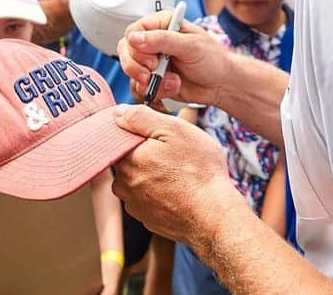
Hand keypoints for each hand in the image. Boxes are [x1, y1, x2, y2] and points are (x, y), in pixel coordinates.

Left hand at [110, 104, 247, 246]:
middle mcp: (124, 184)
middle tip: (173, 153)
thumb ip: (141, 118)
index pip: (119, 140)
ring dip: (152, 174)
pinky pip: (147, 199)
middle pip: (128, 160)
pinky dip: (159, 193)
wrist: (213, 215)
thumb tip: (118, 113)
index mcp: (127, 159)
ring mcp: (135, 205)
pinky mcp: (147, 219)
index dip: (139, 134)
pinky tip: (179, 189)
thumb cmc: (198, 170)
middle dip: (146, 154)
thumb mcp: (174, 130)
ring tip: (179, 173)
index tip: (158, 135)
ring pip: (137, 180)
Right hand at [117, 12, 233, 107]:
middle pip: (126, 51)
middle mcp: (153, 41)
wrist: (221, 85)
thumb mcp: (190, 46)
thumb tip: (133, 38)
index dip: (137, 47)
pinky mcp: (153, 79)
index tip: (153, 60)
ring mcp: (151, 61)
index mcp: (162, 25)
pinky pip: (139, 87)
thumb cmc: (212, 59)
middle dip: (137, 66)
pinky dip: (155, 90)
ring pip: (130, 71)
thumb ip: (162, 40)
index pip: (134, 31)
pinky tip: (174, 87)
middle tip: (153, 73)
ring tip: (173, 82)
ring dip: (150, 81)